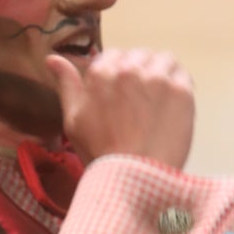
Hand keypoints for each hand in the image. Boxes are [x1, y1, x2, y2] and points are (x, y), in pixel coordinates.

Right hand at [47, 46, 193, 169]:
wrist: (133, 177)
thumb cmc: (100, 152)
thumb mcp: (74, 119)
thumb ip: (67, 85)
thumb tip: (52, 59)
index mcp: (101, 73)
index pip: (114, 55)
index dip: (118, 73)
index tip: (121, 93)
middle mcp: (130, 68)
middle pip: (139, 55)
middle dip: (139, 72)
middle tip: (139, 100)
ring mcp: (158, 78)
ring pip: (162, 60)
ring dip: (160, 73)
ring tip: (157, 99)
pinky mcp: (181, 90)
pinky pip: (182, 73)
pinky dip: (177, 84)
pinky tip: (170, 105)